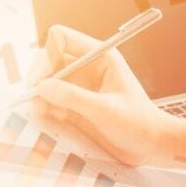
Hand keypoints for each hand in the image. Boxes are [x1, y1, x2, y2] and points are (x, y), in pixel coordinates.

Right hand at [30, 25, 170, 165]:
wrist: (151, 146)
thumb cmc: (139, 124)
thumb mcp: (106, 111)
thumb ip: (74, 97)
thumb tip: (42, 87)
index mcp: (100, 57)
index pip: (62, 39)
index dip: (48, 56)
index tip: (43, 80)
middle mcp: (87, 68)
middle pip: (49, 59)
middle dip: (39, 77)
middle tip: (34, 98)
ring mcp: (80, 87)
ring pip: (47, 82)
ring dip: (39, 95)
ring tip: (39, 111)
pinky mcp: (75, 106)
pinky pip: (50, 100)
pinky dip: (44, 108)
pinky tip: (48, 118)